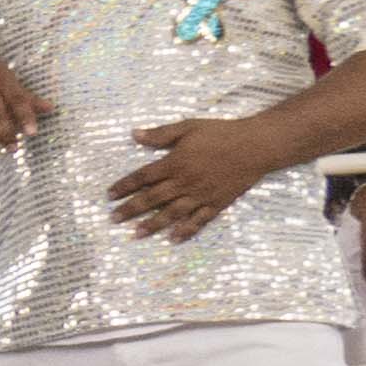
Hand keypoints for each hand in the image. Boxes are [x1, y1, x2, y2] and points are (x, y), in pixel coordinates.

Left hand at [110, 117, 285, 242]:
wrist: (256, 146)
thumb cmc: (221, 133)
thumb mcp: (188, 127)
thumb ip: (161, 134)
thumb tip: (134, 134)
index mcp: (175, 163)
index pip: (143, 177)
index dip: (124, 186)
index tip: (109, 195)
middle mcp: (185, 182)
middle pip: (152, 198)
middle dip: (131, 209)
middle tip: (113, 219)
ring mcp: (201, 195)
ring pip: (172, 213)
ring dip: (153, 224)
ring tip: (136, 234)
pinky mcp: (217, 203)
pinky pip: (199, 220)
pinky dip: (186, 230)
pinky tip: (173, 239)